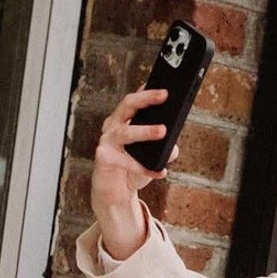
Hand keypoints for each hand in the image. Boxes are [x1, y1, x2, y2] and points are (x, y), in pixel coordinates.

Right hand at [90, 88, 179, 257]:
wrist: (115, 193)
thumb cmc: (133, 170)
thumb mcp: (154, 158)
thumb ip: (165, 149)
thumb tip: (173, 145)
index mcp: (123, 119)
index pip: (135, 100)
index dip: (147, 90)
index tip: (164, 84)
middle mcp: (112, 126)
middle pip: (127, 105)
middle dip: (145, 98)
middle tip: (164, 95)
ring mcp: (106, 141)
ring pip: (125, 131)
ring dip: (144, 130)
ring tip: (163, 131)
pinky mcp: (103, 158)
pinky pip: (125, 161)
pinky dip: (143, 168)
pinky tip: (160, 172)